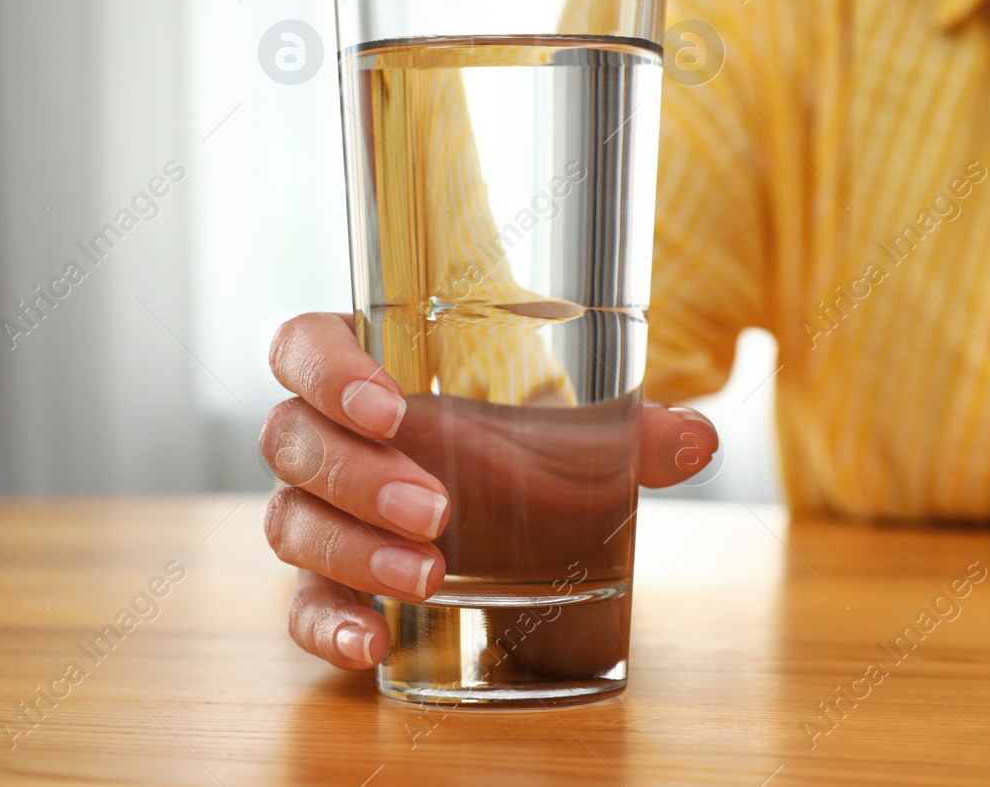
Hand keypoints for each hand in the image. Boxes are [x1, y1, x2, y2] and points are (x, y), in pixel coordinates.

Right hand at [261, 311, 720, 670]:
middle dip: (358, 476)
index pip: (302, 345)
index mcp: (366, 365)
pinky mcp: (325, 581)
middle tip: (437, 508)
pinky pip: (300, 605)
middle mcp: (324, 433)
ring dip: (352, 550)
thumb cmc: (517, 432)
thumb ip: (627, 427)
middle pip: (292, 439)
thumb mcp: (568, 422)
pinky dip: (327, 627)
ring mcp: (316, 509)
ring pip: (290, 521)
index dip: (326, 370)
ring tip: (430, 574)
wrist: (506, 495)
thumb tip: (699, 440)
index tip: (387, 407)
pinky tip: (374, 643)